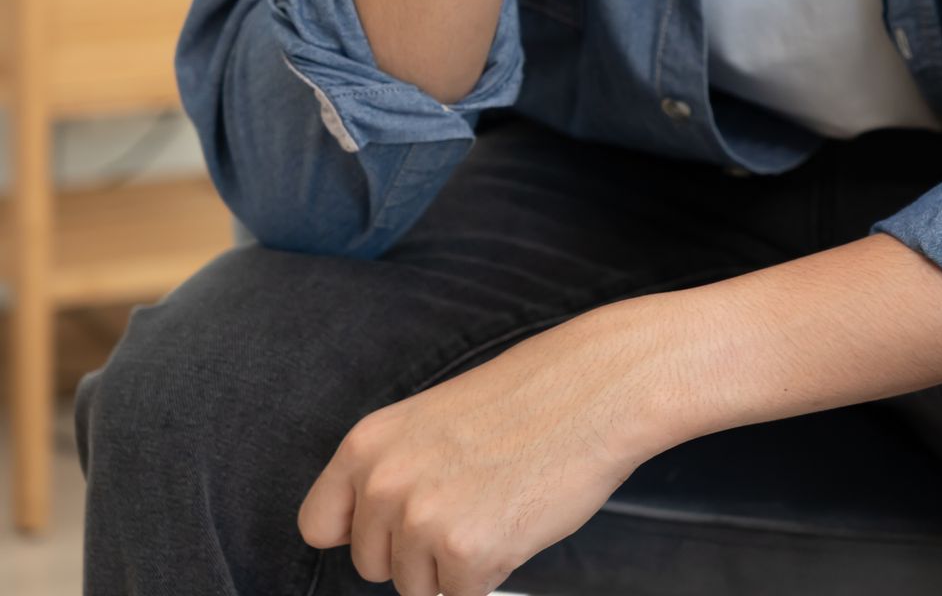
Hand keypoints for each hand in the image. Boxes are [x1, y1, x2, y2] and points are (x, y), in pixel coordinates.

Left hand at [298, 308, 667, 595]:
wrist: (597, 390)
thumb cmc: (531, 399)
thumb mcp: (436, 420)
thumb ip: (396, 469)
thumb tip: (380, 528)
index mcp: (367, 444)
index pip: (319, 525)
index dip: (362, 533)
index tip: (395, 528)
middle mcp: (382, 484)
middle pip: (373, 565)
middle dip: (419, 551)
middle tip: (473, 505)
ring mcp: (422, 520)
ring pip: (417, 587)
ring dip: (456, 565)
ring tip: (500, 508)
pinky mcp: (465, 553)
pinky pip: (462, 595)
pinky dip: (493, 572)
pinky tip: (518, 523)